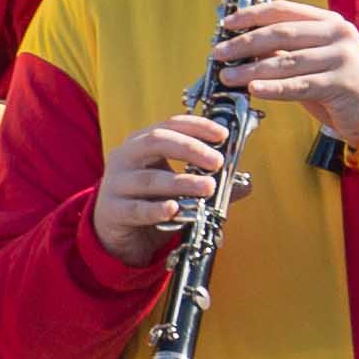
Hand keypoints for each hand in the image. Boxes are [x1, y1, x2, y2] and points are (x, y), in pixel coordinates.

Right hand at [91, 101, 233, 267]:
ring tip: (207, 187)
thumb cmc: (149, 201)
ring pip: (150, 179)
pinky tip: (174, 209)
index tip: (223, 134)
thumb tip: (245, 184)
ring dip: (182, 182)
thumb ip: (207, 181)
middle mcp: (125, 157)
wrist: (116, 233)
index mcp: (141, 143)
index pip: (170, 124)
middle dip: (190, 149)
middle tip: (218, 161)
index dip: (197, 126)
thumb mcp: (177, 186)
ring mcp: (116, 183)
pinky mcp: (112, 210)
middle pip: (156, 141)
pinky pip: (137, 209)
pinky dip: (157, 209)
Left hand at [216, 0, 358, 151]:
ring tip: (228, 76)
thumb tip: (243, 44)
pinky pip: (300, 85)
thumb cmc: (336, 82)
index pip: (283, 10)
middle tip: (219, 53)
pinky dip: (274, 88)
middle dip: (245, 43)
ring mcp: (342, 58)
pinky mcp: (341, 84)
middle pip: (282, 34)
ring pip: (288, 61)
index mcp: (328, 21)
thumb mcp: (311, 57)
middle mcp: (338, 34)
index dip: (252, 15)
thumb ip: (284, 49)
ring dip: (253, 69)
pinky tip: (254, 89)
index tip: (227, 24)